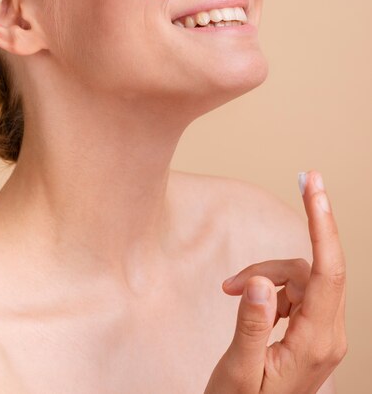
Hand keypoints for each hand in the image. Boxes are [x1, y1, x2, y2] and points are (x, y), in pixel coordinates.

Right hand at [203, 170, 346, 393]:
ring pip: (299, 277)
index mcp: (316, 343)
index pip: (328, 271)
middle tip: (229, 281)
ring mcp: (323, 332)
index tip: (313, 185)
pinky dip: (268, 286)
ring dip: (263, 278)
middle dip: (271, 265)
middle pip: (309, 271)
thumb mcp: (239, 372)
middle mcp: (329, 334)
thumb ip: (251, 326)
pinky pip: (295, 288)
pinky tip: (246, 301)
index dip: (322, 223)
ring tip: (229, 301)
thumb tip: (260, 282)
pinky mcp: (313, 329)